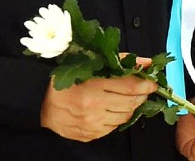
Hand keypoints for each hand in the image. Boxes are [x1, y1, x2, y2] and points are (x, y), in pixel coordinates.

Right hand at [40, 73, 156, 141]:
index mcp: (93, 86)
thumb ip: (120, 60)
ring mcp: (93, 123)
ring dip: (131, 106)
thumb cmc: (67, 82)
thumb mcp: (91, 63)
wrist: (43, 107)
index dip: (146, 84)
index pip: (131, 86)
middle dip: (142, 95)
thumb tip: (146, 62)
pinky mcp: (92, 134)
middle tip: (144, 88)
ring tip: (127, 97)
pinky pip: (115, 127)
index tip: (152, 82)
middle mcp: (94, 107)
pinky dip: (119, 117)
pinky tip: (113, 108)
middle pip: (131, 102)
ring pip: (126, 116)